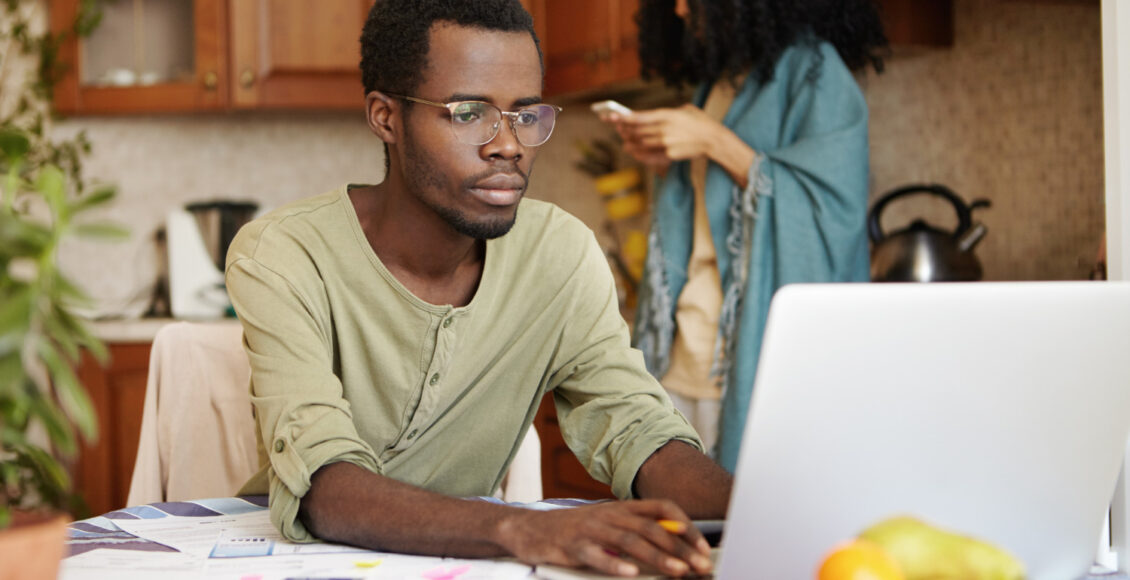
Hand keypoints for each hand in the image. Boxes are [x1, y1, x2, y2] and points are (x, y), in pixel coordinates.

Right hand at [498, 499, 712, 576]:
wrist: (528, 528)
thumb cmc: (573, 530)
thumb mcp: (608, 524)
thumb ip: (636, 530)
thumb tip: (675, 542)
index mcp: (621, 508)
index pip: (662, 508)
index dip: (685, 526)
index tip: (703, 547)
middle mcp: (609, 514)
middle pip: (651, 527)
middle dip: (680, 548)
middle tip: (700, 565)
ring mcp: (590, 529)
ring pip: (629, 540)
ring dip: (657, 556)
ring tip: (678, 571)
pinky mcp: (572, 546)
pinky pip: (596, 554)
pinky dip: (615, 563)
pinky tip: (631, 573)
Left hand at [609, 105, 725, 173]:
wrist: (713, 139)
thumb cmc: (699, 122)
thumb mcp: (684, 109)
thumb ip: (666, 113)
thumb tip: (650, 117)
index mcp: (668, 115)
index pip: (640, 117)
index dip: (624, 118)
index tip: (612, 117)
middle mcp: (665, 129)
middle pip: (637, 131)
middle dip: (624, 129)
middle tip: (617, 127)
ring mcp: (666, 143)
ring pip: (640, 143)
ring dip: (629, 142)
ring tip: (623, 140)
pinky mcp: (669, 155)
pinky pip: (648, 156)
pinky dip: (638, 154)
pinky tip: (632, 150)